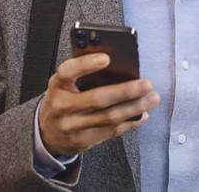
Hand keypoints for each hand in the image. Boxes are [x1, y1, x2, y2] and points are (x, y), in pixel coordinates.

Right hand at [38, 53, 159, 155]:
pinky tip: (142, 114)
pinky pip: (111, 131)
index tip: (107, 58)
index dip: (86, 65)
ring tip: (152, 99)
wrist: (46, 132)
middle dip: (125, 91)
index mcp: (57, 85)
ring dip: (134, 107)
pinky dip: (130, 122)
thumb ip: (83, 73)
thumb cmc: (63, 98)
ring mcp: (72, 126)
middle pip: (97, 99)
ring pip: (108, 117)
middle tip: (146, 84)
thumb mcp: (65, 83)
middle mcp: (62, 106)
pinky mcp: (83, 141)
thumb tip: (118, 64)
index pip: (68, 72)